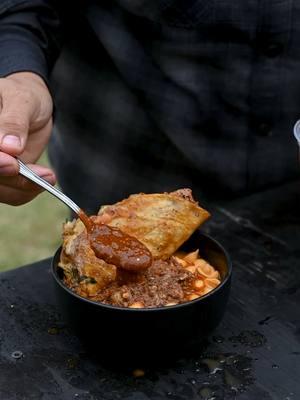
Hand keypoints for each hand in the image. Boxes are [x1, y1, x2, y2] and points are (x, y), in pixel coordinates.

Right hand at [0, 72, 55, 204]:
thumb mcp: (21, 100)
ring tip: (49, 176)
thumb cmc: (24, 96)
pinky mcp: (3, 177)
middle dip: (11, 178)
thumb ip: (14, 121)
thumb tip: (9, 147)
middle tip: (43, 176)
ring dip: (24, 187)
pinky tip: (44, 180)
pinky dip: (28, 191)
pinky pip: (11, 194)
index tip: (12, 163)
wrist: (33, 106)